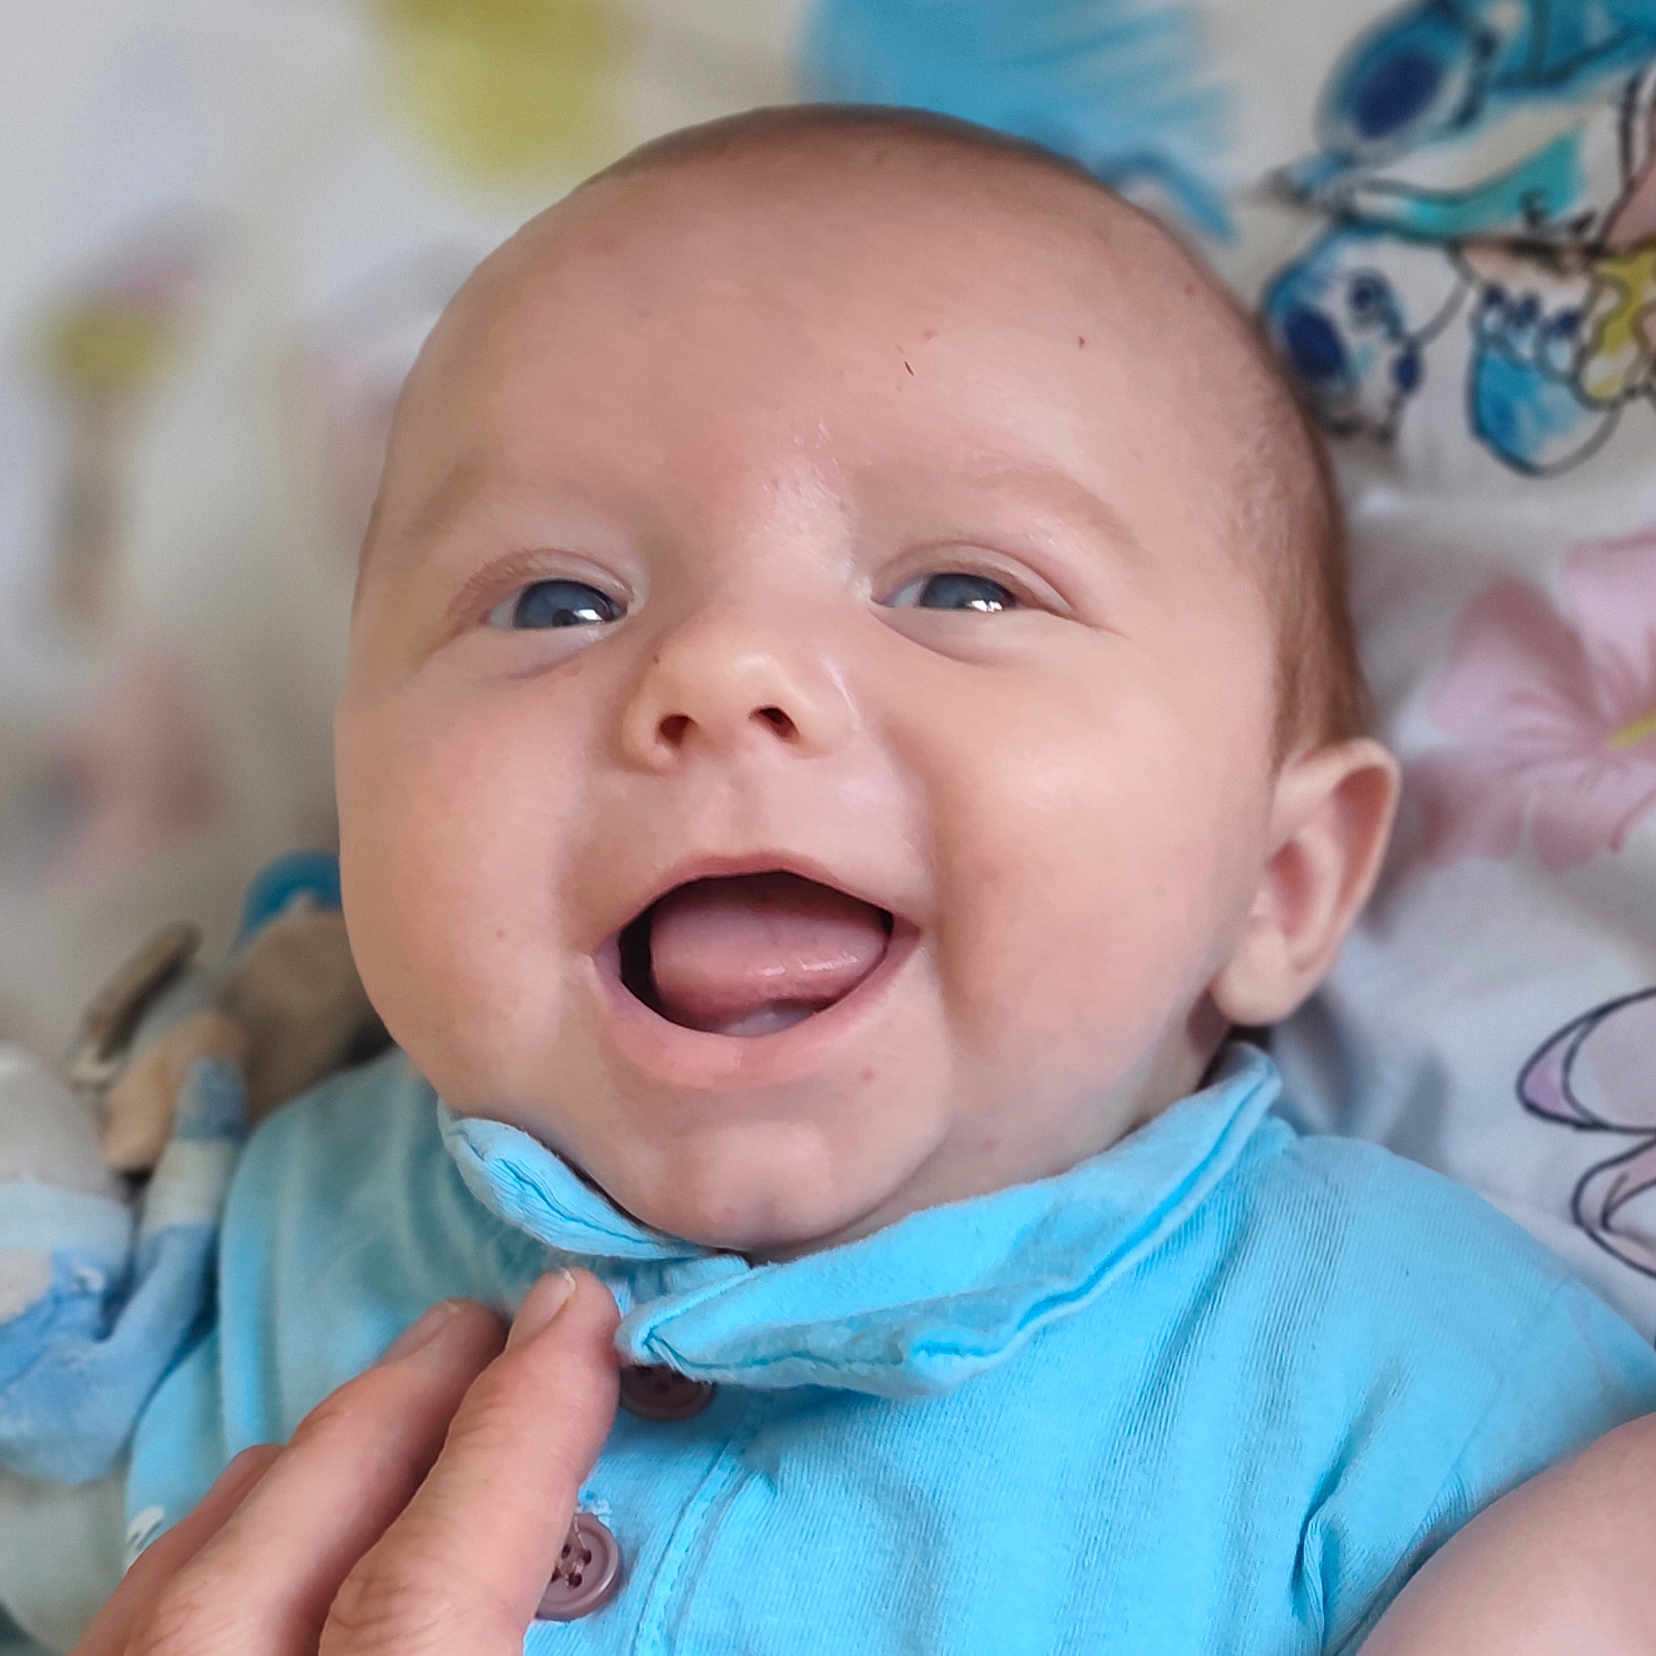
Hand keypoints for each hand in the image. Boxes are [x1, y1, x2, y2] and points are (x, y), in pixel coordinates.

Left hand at [73, 1269, 619, 1654]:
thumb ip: (568, 1648)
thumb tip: (611, 1540)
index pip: (426, 1591)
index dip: (515, 1439)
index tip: (577, 1318)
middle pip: (283, 1552)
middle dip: (401, 1408)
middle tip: (489, 1320)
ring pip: (187, 1578)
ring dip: (309, 1461)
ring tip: (401, 1393)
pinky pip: (128, 1626)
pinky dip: (218, 1543)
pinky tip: (272, 1512)